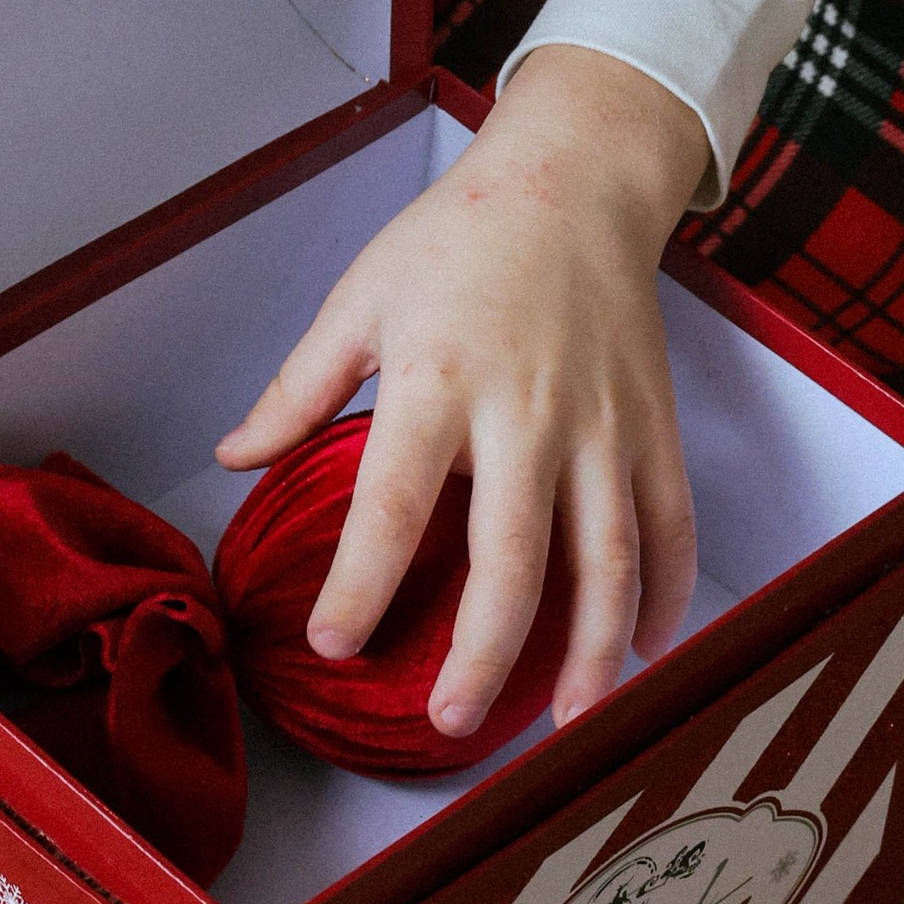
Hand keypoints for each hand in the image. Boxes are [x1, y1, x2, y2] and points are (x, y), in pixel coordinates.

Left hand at [216, 46, 710, 735]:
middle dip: (483, 651)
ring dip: (590, 649)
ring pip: (606, 557)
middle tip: (452, 720)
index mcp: (436, 379)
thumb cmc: (459, 236)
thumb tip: (234, 461)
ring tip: (567, 724)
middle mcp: (525, 411)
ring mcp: (600, 422)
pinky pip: (669, 524)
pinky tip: (643, 652)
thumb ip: (299, 390)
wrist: (577, 179)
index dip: (361, 583)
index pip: (392, 502)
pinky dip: (663, 595)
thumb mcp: (361, 298)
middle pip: (509, 554)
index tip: (335, 643)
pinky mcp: (652, 423)